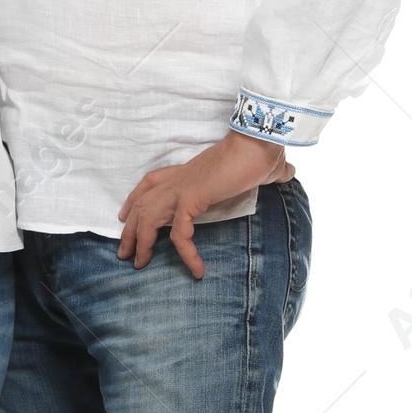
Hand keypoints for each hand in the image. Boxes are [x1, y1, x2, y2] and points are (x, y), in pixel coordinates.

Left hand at [117, 132, 295, 277]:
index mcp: (188, 171)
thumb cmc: (260, 150)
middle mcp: (180, 179)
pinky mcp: (192, 199)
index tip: (125, 215)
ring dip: (141, 242)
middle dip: (130, 229)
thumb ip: (271, 172)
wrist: (259, 142)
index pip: (151, 182)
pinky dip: (185, 254)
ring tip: (140, 264)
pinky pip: (180, 234)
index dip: (135, 199)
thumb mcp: (262, 166)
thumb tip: (286, 171)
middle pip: (141, 203)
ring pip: (148, 218)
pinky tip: (196, 271)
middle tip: (125, 253)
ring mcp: (183, 188)